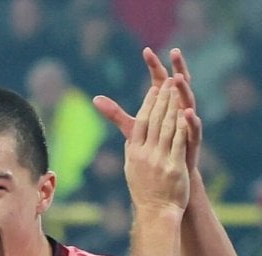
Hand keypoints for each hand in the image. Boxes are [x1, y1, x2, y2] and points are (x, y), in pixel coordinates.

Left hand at [94, 48, 201, 172]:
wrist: (165, 171)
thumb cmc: (151, 145)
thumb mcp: (132, 128)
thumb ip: (115, 113)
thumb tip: (95, 99)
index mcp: (164, 104)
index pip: (159, 79)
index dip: (153, 65)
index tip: (146, 50)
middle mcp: (178, 108)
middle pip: (178, 84)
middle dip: (177, 67)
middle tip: (173, 51)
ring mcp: (186, 122)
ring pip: (188, 101)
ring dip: (184, 89)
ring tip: (179, 78)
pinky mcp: (192, 140)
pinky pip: (194, 127)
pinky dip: (191, 119)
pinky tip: (187, 112)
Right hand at [124, 80, 189, 213]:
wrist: (156, 211)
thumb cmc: (145, 191)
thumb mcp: (132, 169)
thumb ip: (132, 151)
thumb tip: (130, 138)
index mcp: (133, 153)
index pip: (140, 122)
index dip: (148, 104)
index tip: (154, 89)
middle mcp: (144, 154)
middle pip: (153, 121)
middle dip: (161, 99)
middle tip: (167, 82)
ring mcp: (159, 160)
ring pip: (166, 127)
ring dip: (172, 106)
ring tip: (177, 92)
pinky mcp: (173, 166)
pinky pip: (178, 141)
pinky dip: (182, 125)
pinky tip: (186, 112)